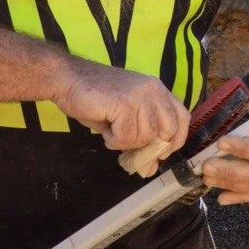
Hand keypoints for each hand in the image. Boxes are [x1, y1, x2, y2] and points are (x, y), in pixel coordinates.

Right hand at [55, 55, 190, 161]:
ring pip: (146, 136)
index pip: (182, 118)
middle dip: (149, 145)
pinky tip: (106, 130)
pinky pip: (127, 136)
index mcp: (157, 90)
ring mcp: (140, 96)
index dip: (175, 140)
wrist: (67, 79)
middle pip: (168, 131)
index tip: (159, 152)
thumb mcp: (124, 119)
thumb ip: (141, 140)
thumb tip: (149, 169)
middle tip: (129, 144)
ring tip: (111, 131)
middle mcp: (154, 90)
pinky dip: (114, 140)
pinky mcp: (125, 103)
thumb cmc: (94, 98)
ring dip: (126, 142)